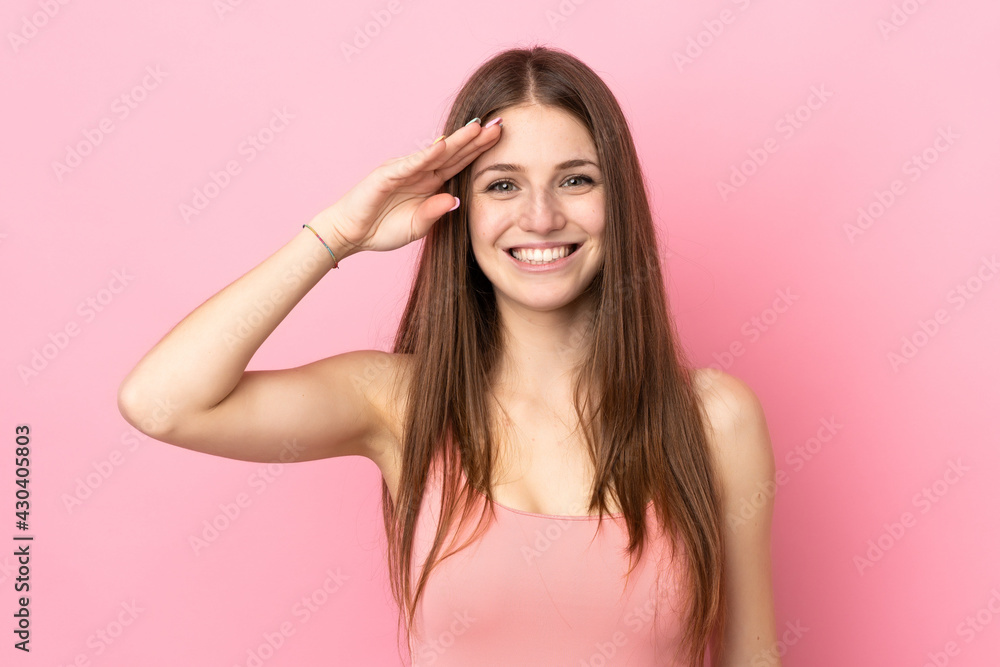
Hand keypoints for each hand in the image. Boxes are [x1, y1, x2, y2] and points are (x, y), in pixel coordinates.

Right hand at [312, 119, 501, 257]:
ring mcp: (404, 170)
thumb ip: (436, 212)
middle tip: (499, 125)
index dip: (479, 152)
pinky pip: (410, 164)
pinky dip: (426, 155)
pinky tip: (443, 145)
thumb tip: (456, 200)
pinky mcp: (387, 175)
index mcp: (431, 183)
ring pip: (435, 153)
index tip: (501, 140)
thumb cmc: (383, 229)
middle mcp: (420, 172)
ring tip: (477, 127)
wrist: (352, 234)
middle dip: (475, 139)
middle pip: (453, 153)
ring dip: (456, 140)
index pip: (460, 164)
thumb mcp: (418, 226)